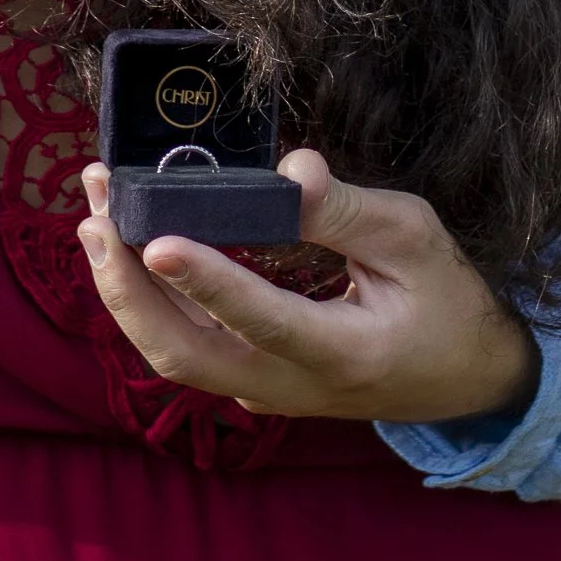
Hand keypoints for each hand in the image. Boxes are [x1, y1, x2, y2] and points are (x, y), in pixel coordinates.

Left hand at [75, 150, 538, 424]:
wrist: (466, 380)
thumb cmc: (447, 300)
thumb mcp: (416, 239)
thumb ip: (348, 209)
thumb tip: (290, 168)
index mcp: (342, 353)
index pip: (261, 319)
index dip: (207, 281)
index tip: (155, 240)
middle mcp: (291, 386)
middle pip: (184, 354)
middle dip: (126, 284)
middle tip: (97, 212)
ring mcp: (265, 392)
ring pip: (172, 356)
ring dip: (123, 290)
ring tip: (94, 218)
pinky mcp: (252, 382)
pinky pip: (185, 348)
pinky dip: (146, 302)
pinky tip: (124, 249)